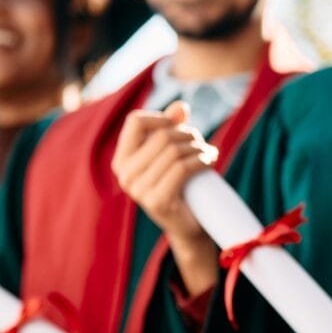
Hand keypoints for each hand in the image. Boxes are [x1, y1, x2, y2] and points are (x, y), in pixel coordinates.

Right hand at [112, 101, 219, 293]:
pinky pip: (182, 168)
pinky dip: (201, 159)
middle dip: (188, 134)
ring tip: (209, 152)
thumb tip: (181, 106)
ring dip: (198, 147)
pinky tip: (210, 160)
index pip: (135, 121)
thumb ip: (171, 128)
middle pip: (161, 136)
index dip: (161, 118)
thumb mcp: (172, 153)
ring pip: (174, 151)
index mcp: (121, 160)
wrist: (188, 226)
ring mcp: (138, 190)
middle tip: (202, 143)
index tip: (179, 128)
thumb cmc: (180, 185)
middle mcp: (124, 175)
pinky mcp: (157, 201)